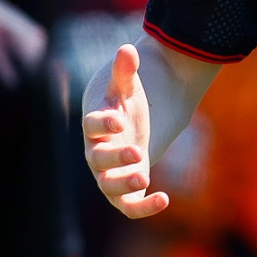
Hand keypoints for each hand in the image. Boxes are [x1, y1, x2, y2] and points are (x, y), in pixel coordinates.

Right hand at [81, 44, 170, 218]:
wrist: (128, 126)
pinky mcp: (125, 190)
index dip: (102, 123)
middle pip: (98, 159)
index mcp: (96, 124)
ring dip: (124, 185)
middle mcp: (98, 152)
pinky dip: (143, 207)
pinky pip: (128, 205)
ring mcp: (109, 173)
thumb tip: (127, 49)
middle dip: (115, 158)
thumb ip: (125, 70)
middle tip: (137, 151)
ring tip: (145, 178)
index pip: (91, 125)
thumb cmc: (124, 104)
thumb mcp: (127, 86)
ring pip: (109, 186)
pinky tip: (165, 200)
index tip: (118, 120)